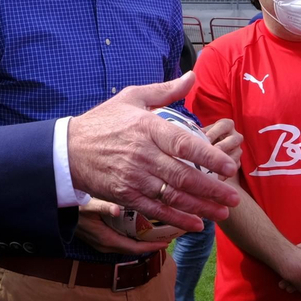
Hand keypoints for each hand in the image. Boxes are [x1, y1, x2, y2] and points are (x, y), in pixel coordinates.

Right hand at [65, 73, 239, 231]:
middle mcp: (143, 155)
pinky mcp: (125, 195)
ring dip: (200, 207)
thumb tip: (192, 76)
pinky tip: (196, 223)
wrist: (67, 150)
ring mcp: (134, 178)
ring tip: (223, 213)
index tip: (228, 167)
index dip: (209, 157)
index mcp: (148, 128)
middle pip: (183, 175)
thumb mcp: (132, 97)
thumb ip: (165, 90)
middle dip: (212, 189)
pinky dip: (177, 218)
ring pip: (173, 196)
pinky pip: (155, 210)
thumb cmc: (103, 121)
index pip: (184, 144)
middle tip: (233, 197)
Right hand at [74, 204, 171, 254]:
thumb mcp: (88, 206)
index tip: (166, 243)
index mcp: (107, 240)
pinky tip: (137, 226)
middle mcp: (106, 245)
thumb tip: (117, 209)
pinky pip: (121, 240)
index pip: (134, 248)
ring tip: (156, 231)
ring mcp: (102, 243)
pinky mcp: (100, 239)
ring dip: (142, 240)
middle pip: (134, 248)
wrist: (56, 214)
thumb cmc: (73, 209)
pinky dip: (132, 236)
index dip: (151, 246)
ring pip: (127, 245)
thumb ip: (103, 207)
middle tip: (167, 235)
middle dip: (150, 243)